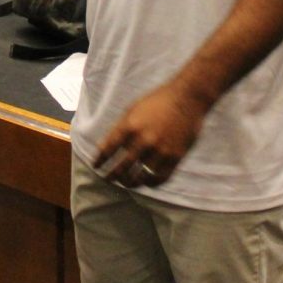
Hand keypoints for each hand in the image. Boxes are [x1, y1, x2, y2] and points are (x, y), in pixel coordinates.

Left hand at [93, 80, 207, 187]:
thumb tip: (106, 146)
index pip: (108, 149)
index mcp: (130, 126)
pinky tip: (146, 182)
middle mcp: (144, 140)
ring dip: (130, 182)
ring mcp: (160, 150)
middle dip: (112, 176)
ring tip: (126, 182)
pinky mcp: (175, 157)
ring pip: (140, 177)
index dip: (100, 160)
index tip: (95, 166)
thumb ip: (120, 128)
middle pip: (122, 167)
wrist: (187, 98)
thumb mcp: (133, 109)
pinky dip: (150, 183)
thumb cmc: (157, 101)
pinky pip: (160, 178)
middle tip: (108, 179)